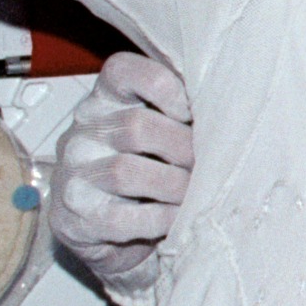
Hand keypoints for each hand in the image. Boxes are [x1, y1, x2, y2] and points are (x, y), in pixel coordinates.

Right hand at [49, 53, 195, 297]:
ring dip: (173, 187)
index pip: (123, 70)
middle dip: (183, 150)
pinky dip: (157, 220)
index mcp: (106, 99)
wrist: (115, 235)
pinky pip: (118, 217)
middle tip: (207, 167)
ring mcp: (72, 173)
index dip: (165, 88)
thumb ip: (186, 113)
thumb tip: (233, 111)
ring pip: (125, 171)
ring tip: (194, 196)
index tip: (192, 113)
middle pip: (136, 126)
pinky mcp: (73, 217)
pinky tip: (175, 221)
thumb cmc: (153, 174)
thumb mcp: (168, 134)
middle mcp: (82, 130)